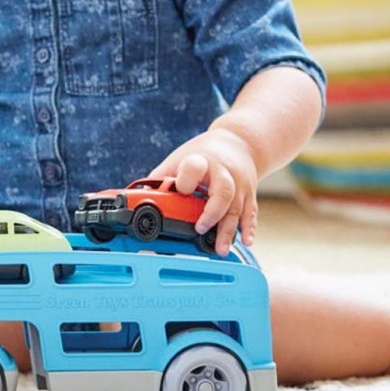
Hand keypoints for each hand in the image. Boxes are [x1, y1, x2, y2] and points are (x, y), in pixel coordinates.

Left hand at [150, 127, 258, 255]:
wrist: (239, 141)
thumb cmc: (204, 152)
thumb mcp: (181, 158)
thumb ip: (162, 176)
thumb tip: (139, 198)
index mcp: (202, 160)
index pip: (196, 168)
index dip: (187, 180)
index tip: (181, 190)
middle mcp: (224, 172)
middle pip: (223, 193)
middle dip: (212, 213)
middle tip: (199, 229)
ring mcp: (239, 184)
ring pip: (237, 208)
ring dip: (228, 230)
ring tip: (219, 249)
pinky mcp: (249, 193)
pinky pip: (250, 212)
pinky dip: (248, 228)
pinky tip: (246, 241)